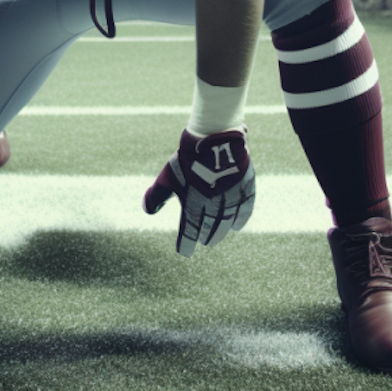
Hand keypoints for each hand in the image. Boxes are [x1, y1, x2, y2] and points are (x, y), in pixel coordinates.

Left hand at [143, 128, 254, 256]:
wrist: (213, 137)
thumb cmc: (187, 158)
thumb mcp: (168, 176)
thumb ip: (157, 195)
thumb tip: (147, 210)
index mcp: (193, 204)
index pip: (189, 231)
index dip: (186, 243)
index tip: (184, 252)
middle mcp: (213, 205)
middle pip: (209, 228)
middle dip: (206, 237)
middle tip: (204, 242)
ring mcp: (230, 197)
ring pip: (226, 222)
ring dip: (221, 232)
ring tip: (216, 238)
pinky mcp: (244, 187)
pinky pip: (244, 209)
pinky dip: (241, 219)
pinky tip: (237, 227)